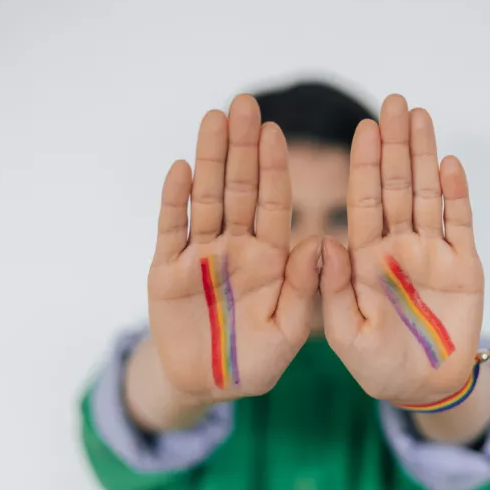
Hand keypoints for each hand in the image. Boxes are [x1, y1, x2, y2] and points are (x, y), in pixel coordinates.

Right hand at [147, 95, 320, 404]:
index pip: (273, 204)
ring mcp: (200, 256)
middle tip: (243, 104)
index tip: (276, 132)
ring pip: (204, 199)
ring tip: (213, 118)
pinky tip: (180, 168)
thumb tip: (322, 242)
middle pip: (239, 189)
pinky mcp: (167, 271)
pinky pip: (170, 229)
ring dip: (208, 160)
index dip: (273, 169)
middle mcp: (236, 248)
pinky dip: (173, 201)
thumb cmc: (255, 362)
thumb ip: (303, 288)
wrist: (207, 385)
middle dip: (241, 148)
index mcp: (270, 259)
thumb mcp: (287, 331)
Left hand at [319, 94, 484, 405]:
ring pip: (427, 195)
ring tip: (421, 117)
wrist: (423, 387)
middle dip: (396, 146)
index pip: (364, 201)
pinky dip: (456, 195)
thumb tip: (321, 241)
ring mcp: (432, 253)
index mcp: (365, 258)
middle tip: (395, 103)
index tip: (364, 129)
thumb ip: (331, 288)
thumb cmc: (377, 365)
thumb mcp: (345, 332)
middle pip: (397, 186)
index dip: (365, 165)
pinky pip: (459, 224)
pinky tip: (449, 163)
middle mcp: (397, 246)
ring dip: (425, 156)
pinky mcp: (463, 267)